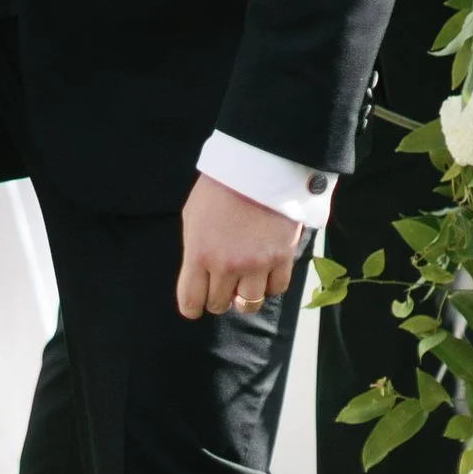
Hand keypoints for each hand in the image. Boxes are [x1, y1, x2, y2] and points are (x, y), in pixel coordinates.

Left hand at [175, 172, 301, 320]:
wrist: (257, 166)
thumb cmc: (219, 189)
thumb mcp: (192, 218)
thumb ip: (194, 251)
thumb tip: (198, 276)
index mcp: (199, 254)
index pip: (191, 302)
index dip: (193, 307)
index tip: (197, 304)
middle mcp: (226, 265)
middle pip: (219, 305)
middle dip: (219, 297)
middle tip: (223, 283)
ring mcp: (256, 264)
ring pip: (249, 303)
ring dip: (246, 296)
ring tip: (246, 280)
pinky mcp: (282, 258)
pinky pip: (276, 289)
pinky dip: (270, 284)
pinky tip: (265, 270)